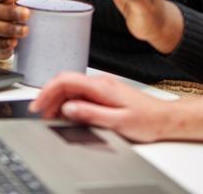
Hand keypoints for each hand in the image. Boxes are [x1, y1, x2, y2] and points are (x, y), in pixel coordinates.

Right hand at [29, 72, 172, 142]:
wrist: (165, 118)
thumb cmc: (147, 120)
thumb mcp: (118, 121)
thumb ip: (90, 114)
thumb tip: (68, 108)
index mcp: (101, 86)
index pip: (66, 80)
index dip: (47, 91)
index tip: (38, 104)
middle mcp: (100, 83)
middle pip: (65, 82)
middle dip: (49, 97)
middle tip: (40, 114)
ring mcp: (102, 87)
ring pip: (71, 89)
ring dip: (58, 101)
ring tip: (50, 116)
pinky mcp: (104, 93)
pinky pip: (80, 94)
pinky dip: (68, 103)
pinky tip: (67, 114)